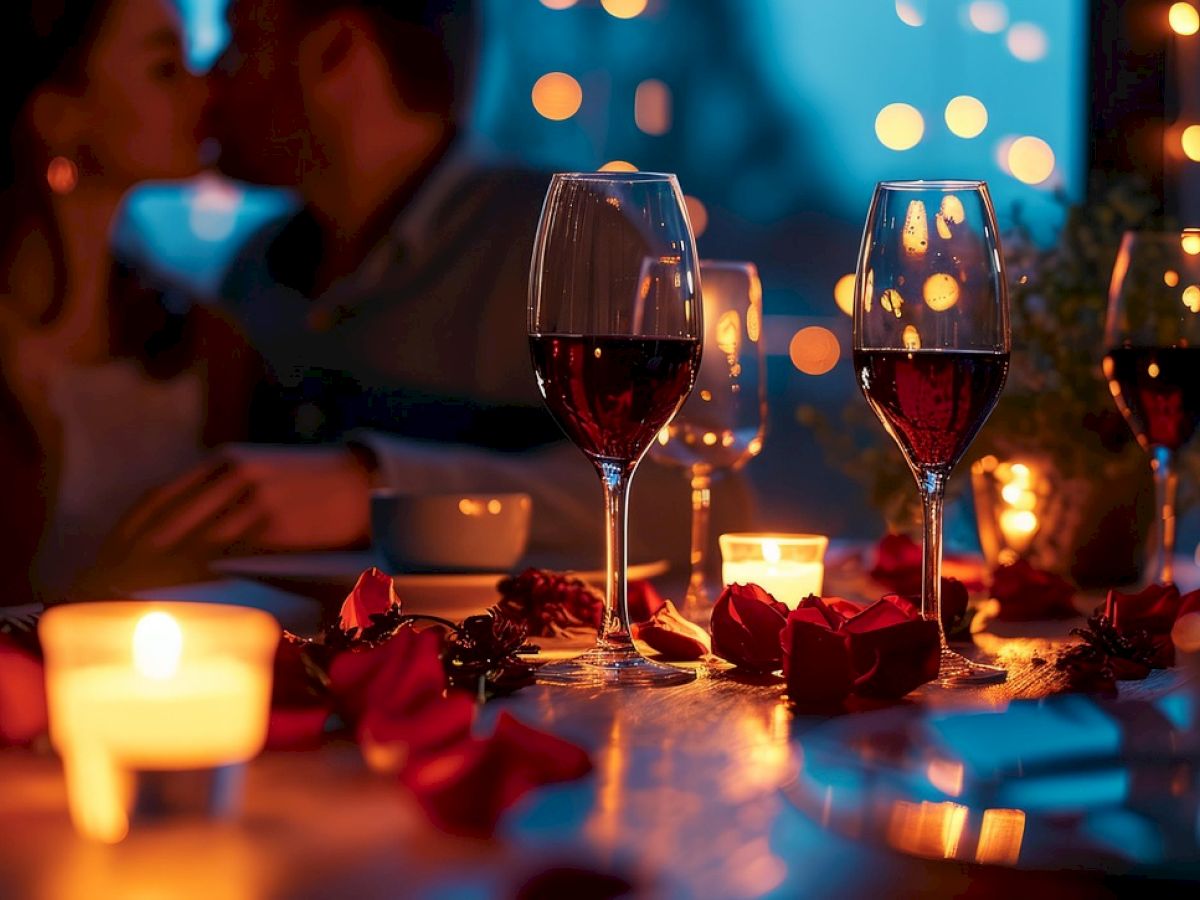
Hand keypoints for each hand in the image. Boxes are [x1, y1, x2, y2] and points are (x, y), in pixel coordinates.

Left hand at [96, 444, 371, 581]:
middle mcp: (233, 474)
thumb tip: (179, 531)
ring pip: (193, 540)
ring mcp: (253, 498)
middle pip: (167, 520)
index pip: (159, 497)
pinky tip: (187, 592)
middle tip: (113, 584)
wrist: (363, 483)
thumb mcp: (261, 472)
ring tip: (142, 596)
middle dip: (135, 556)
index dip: (128, 530)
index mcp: (224, 461)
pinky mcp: (276, 524)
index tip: (109, 557)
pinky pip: (227, 554)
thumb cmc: (311, 486)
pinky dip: (201, 574)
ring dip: (164, 571)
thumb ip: (221, 492)